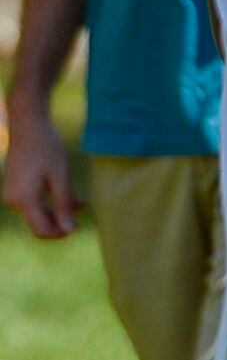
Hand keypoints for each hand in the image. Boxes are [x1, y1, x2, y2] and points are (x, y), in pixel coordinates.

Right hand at [3, 97, 76, 238]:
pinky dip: (50, 201)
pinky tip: (69, 193)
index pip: (42, 230)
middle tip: (82, 209)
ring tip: (80, 201)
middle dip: (61, 221)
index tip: (80, 225)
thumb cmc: (47, 148)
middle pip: (39, 223)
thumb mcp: (60, 177)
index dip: (61, 233)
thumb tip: (69, 230)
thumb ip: (64, 204)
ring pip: (38, 213)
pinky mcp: (15, 187)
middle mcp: (13, 200)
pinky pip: (34, 202)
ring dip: (58, 210)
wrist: (28, 126)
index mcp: (24, 200)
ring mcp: (12, 194)